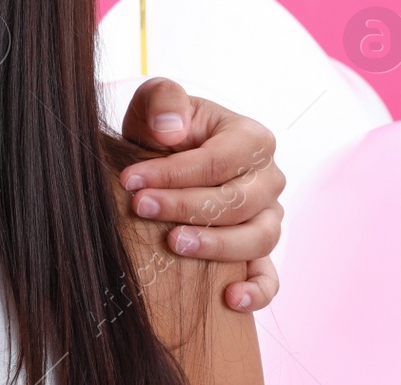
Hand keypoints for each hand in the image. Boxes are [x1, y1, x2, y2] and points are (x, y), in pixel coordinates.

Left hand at [118, 76, 284, 313]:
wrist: (165, 160)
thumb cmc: (164, 131)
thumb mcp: (157, 104)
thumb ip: (163, 100)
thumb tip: (171, 128)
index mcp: (251, 138)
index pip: (217, 161)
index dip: (173, 172)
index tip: (130, 181)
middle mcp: (268, 179)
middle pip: (237, 201)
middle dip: (185, 206)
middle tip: (142, 208)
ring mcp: (269, 217)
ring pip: (257, 238)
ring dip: (216, 246)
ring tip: (173, 243)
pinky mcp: (261, 251)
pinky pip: (270, 276)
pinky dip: (257, 290)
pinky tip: (231, 299)